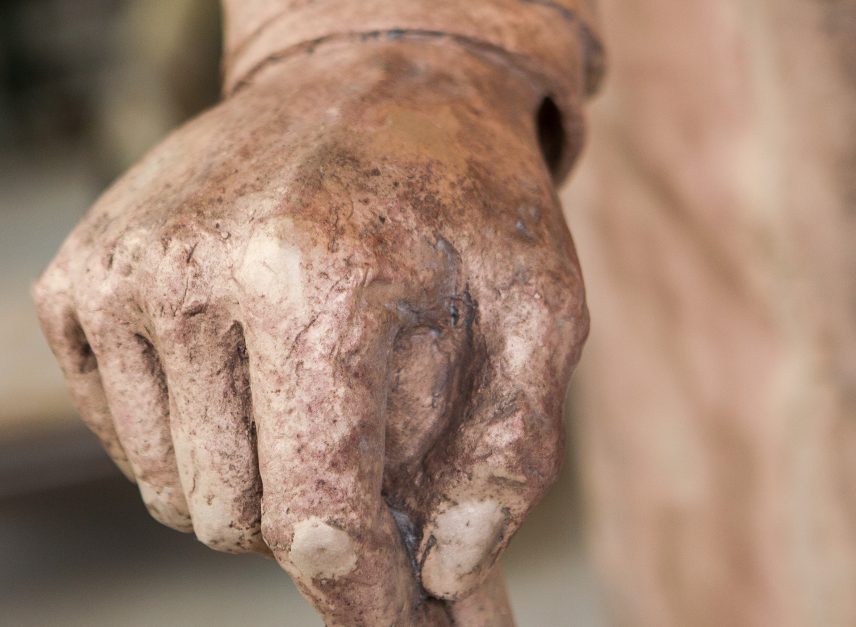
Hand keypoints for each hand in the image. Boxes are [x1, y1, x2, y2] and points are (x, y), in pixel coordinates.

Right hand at [34, 39, 586, 624]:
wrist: (371, 80)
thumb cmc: (466, 198)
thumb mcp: (540, 307)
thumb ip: (508, 449)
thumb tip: (447, 572)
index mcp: (313, 278)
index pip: (314, 506)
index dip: (361, 593)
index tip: (395, 621)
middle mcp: (192, 275)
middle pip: (238, 515)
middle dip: (322, 509)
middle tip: (375, 440)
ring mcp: (122, 276)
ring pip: (178, 491)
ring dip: (262, 472)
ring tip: (318, 383)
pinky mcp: (80, 282)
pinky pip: (130, 442)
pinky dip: (202, 436)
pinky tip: (254, 365)